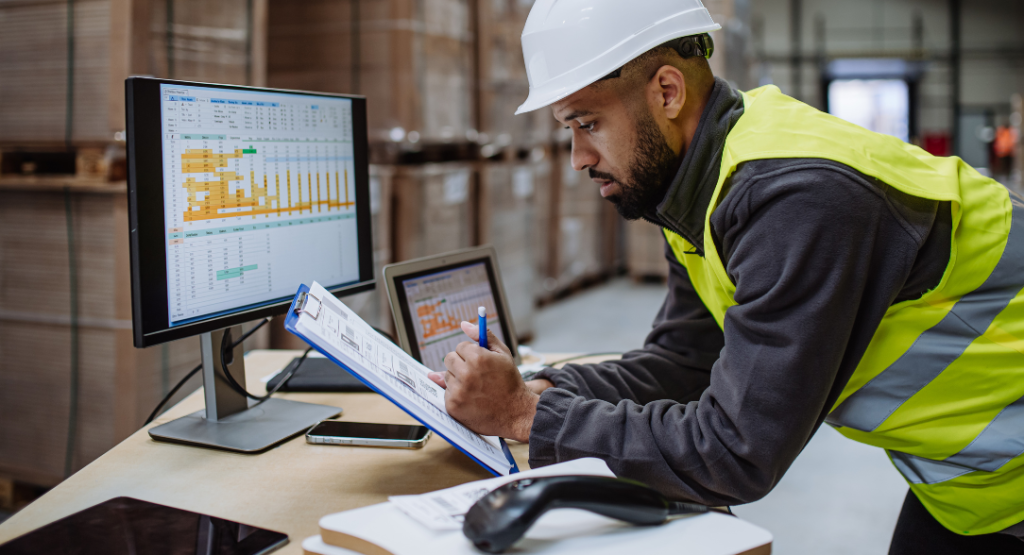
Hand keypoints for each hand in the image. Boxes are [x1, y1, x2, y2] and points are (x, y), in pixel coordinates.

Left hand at [427, 321, 537, 441]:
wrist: (516, 413)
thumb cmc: (510, 382)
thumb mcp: (502, 354)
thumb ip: (483, 336)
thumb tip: (463, 324)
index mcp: (478, 358)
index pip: (460, 347)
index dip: (471, 354)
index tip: (480, 362)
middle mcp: (466, 374)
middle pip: (449, 359)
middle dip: (461, 364)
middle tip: (476, 374)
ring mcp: (458, 392)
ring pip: (446, 376)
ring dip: (458, 379)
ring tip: (476, 388)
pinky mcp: (453, 406)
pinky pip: (446, 392)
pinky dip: (456, 395)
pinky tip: (472, 398)